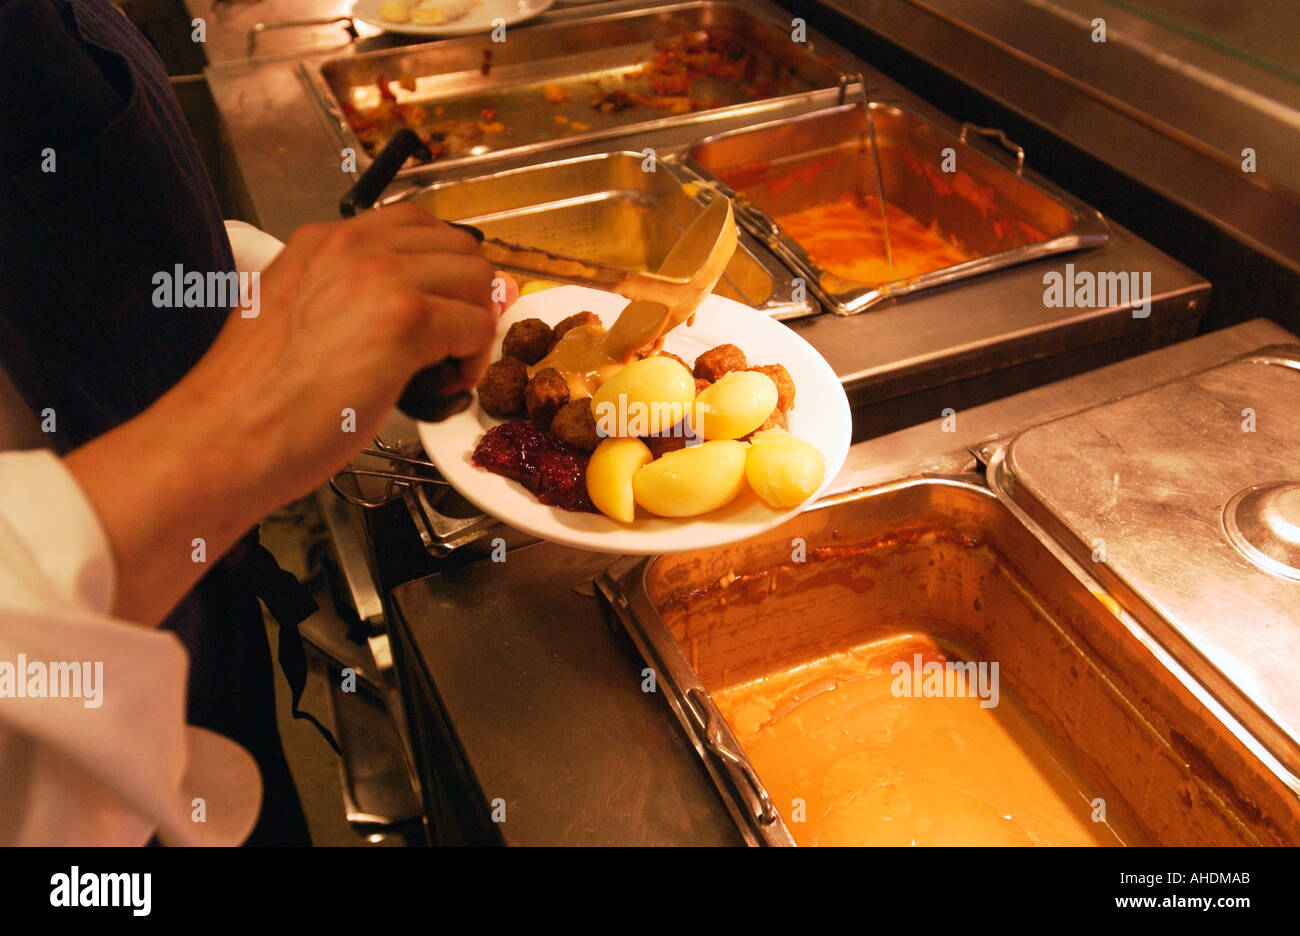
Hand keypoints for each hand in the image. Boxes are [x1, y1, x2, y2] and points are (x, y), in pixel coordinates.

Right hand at [65, 203, 516, 623]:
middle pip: (457, 246)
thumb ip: (345, 300)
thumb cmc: (249, 400)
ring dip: (475, 325)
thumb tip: (397, 313)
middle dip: (468, 295)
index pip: (414, 226)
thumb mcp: (291, 318)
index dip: (442, 270)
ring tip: (446, 369)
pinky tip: (442, 386)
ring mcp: (380, 279)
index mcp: (321, 243)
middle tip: (454, 343)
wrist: (221, 437)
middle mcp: (351, 247)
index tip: (443, 308)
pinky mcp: (403, 322)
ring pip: (476, 281)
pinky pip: (476, 326)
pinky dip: (473, 361)